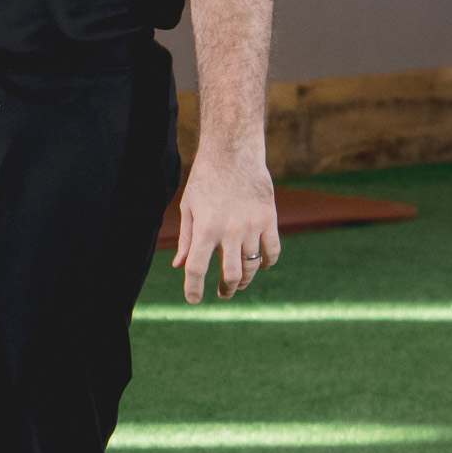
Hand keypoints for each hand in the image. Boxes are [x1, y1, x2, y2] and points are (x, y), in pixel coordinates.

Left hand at [174, 148, 278, 303]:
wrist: (233, 152)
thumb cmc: (205, 179)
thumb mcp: (189, 207)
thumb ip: (186, 239)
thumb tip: (179, 266)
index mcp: (205, 228)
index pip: (197, 269)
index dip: (193, 289)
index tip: (193, 300)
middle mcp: (229, 230)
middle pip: (231, 275)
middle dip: (226, 290)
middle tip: (222, 292)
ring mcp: (252, 225)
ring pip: (252, 266)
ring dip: (245, 279)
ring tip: (239, 282)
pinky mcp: (269, 218)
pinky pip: (272, 251)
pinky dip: (267, 263)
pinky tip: (259, 264)